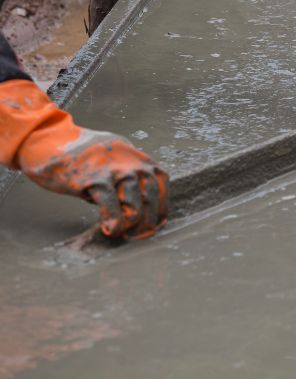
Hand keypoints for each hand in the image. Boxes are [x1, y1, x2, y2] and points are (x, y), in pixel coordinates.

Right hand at [0, 80, 168, 238]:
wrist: (50, 142)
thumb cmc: (84, 157)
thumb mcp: (117, 159)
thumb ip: (130, 178)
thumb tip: (141, 209)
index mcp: (139, 158)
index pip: (161, 186)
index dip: (159, 208)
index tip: (154, 224)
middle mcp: (132, 163)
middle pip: (152, 198)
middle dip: (147, 222)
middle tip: (137, 235)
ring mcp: (114, 170)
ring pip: (136, 206)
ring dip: (131, 225)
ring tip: (122, 232)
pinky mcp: (95, 179)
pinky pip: (111, 206)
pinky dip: (114, 222)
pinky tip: (109, 229)